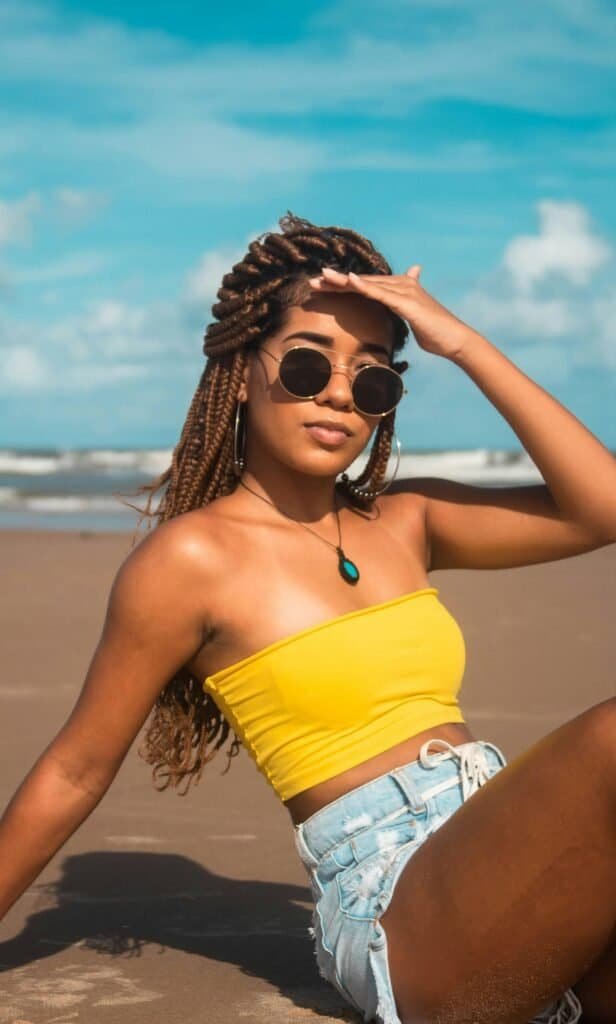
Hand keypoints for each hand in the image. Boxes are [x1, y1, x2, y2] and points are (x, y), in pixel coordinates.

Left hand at [307, 265, 481, 360]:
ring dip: (343, 280)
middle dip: (335, 281)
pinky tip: (349, 281)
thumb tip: (401, 305)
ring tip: (322, 277)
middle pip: (362, 281)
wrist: (455, 341)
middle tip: (312, 282)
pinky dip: (364, 286)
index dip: (342, 285)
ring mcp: (404, 291)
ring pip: (367, 284)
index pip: (365, 285)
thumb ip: (404, 308)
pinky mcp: (407, 302)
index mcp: (398, 290)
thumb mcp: (414, 318)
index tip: (320, 288)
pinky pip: (381, 293)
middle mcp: (401, 285)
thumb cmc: (435, 333)